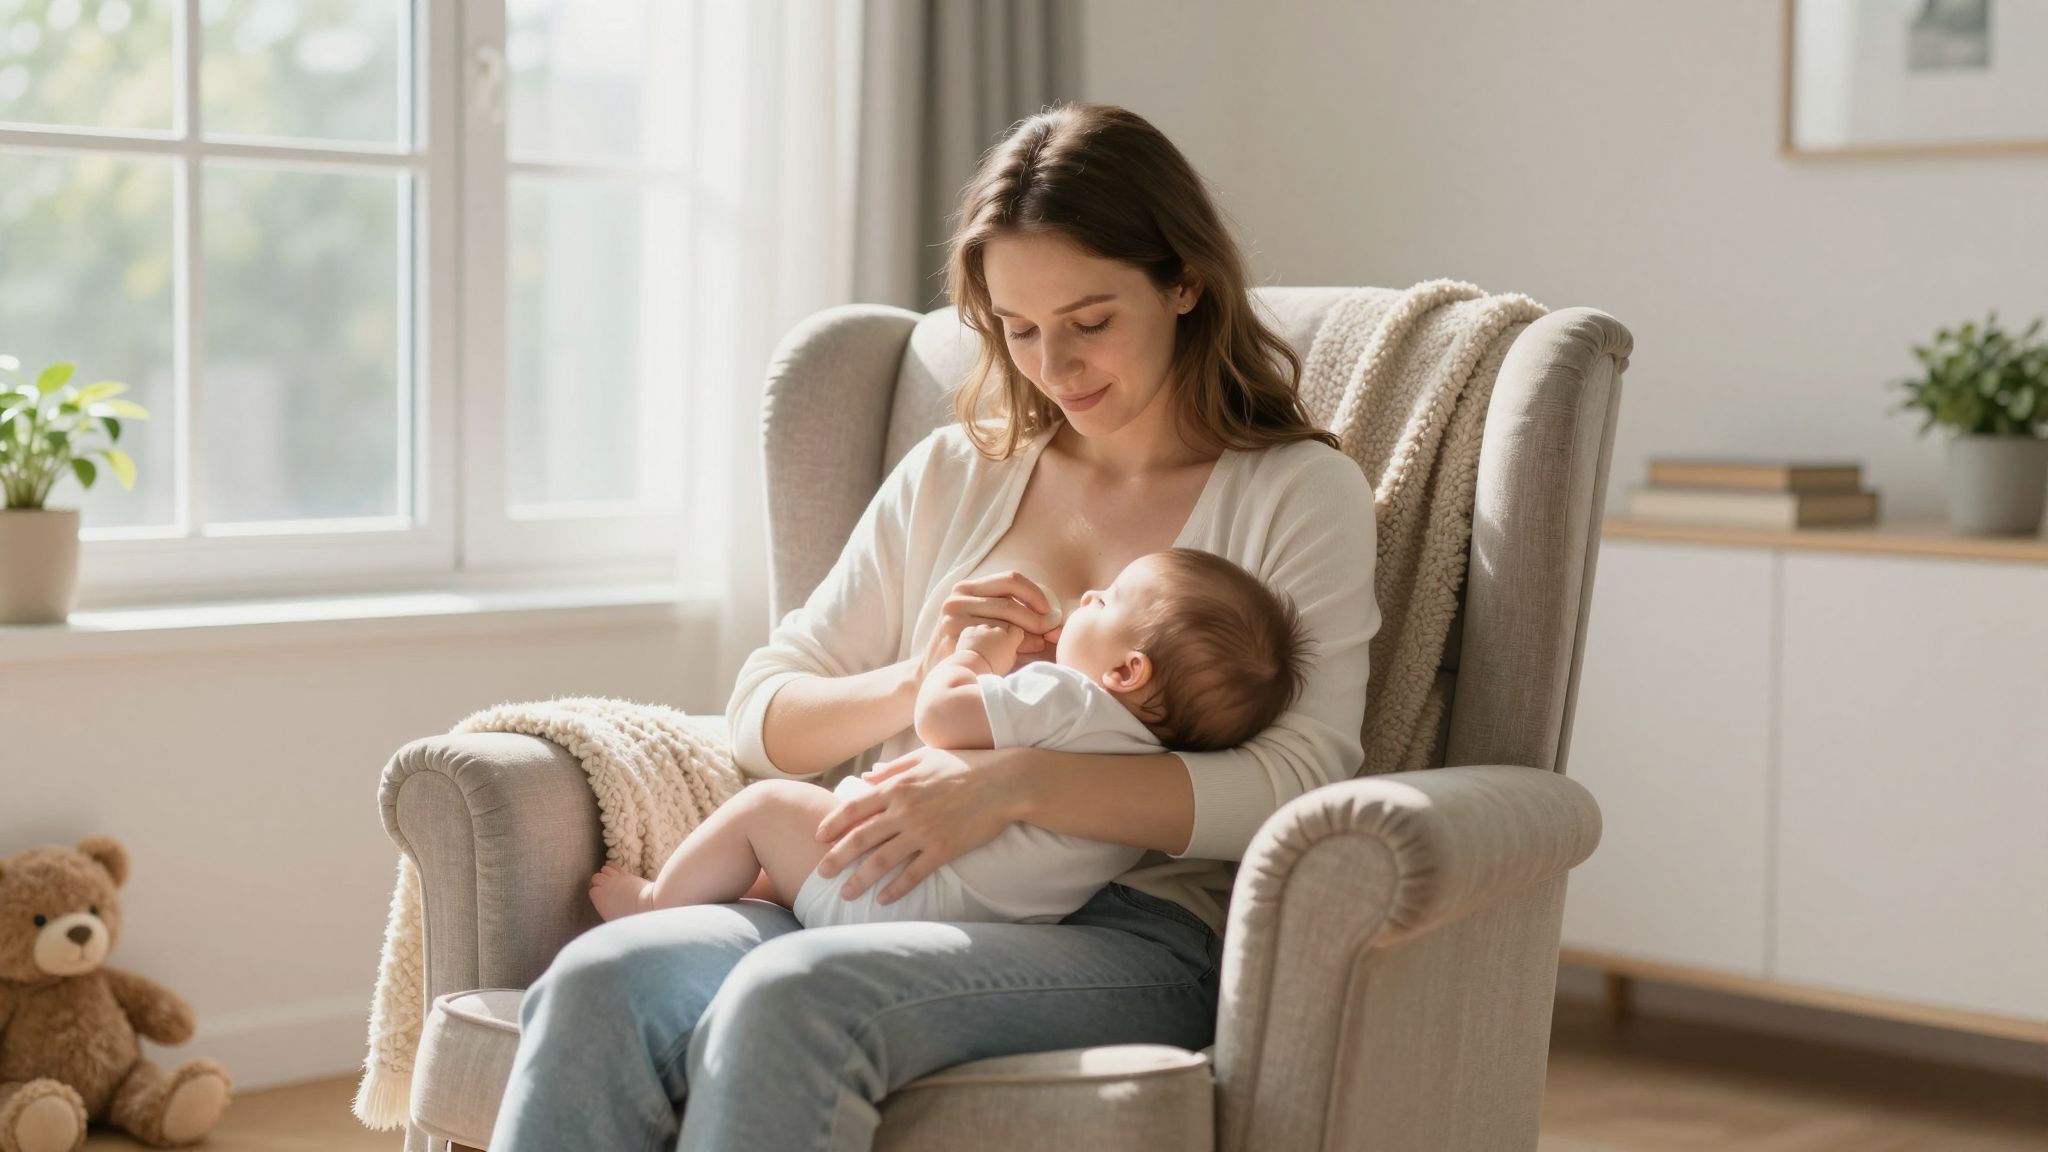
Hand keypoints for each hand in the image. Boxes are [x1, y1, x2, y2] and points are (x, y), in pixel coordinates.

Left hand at [812, 747, 1022, 903]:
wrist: (1005, 782)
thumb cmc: (965, 765)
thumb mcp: (925, 757)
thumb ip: (893, 769)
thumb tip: (866, 777)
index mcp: (898, 787)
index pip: (854, 807)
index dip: (833, 824)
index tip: (818, 837)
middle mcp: (904, 810)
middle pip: (860, 838)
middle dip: (836, 858)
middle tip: (820, 874)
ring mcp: (923, 831)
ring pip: (881, 860)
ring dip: (860, 880)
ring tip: (845, 895)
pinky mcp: (943, 849)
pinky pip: (913, 873)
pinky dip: (896, 888)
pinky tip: (883, 899)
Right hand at [919, 571, 1062, 678]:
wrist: (936, 674)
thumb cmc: (971, 648)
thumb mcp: (987, 623)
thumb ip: (1016, 619)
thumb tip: (1054, 623)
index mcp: (968, 588)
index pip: (1010, 579)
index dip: (1035, 593)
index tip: (1049, 611)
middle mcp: (958, 599)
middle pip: (1010, 602)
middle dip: (1036, 618)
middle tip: (1050, 632)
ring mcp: (953, 619)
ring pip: (1004, 621)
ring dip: (1029, 633)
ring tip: (1039, 643)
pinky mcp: (954, 639)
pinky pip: (994, 640)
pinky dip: (1015, 646)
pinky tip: (1022, 654)